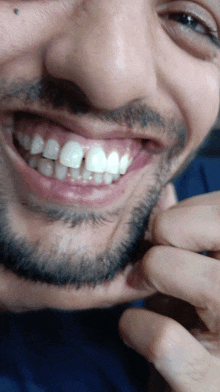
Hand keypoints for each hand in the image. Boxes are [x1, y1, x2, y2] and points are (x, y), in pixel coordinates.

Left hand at [119, 191, 219, 391]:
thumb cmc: (199, 324)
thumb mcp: (197, 274)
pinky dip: (136, 326)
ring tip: (144, 286)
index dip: (189, 210)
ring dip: (157, 272)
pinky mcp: (210, 386)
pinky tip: (134, 329)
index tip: (168, 230)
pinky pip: (166, 339)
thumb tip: (162, 192)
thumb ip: (187, 235)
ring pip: (211, 284)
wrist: (200, 386)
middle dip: (171, 228)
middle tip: (153, 251)